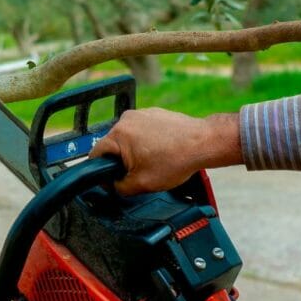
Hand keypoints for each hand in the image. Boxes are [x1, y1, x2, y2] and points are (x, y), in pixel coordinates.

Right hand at [89, 108, 241, 195]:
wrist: (204, 143)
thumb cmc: (177, 160)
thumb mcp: (142, 184)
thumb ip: (119, 187)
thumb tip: (112, 185)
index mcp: (118, 135)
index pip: (96, 154)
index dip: (101, 171)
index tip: (112, 179)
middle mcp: (126, 119)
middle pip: (113, 145)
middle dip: (122, 160)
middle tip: (139, 172)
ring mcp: (140, 114)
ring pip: (128, 138)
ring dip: (135, 150)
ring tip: (155, 160)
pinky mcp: (153, 113)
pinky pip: (142, 129)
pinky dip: (148, 141)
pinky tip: (163, 151)